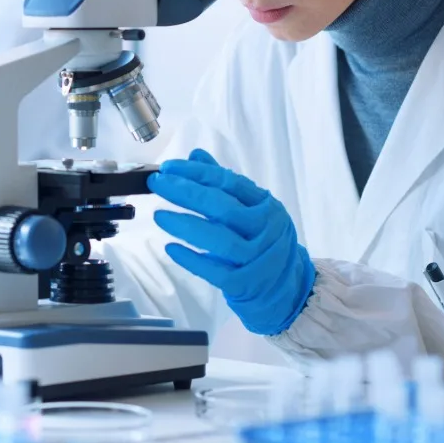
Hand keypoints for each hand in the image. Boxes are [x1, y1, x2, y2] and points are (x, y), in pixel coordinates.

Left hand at [149, 149, 315, 335]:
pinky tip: (171, 248)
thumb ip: (222, 183)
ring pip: (221, 240)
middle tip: (158, 184)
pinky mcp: (246, 284)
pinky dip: (192, 260)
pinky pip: (216, 272)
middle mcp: (265, 228)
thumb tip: (195, 156)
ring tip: (159, 216)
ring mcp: (258, 258)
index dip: (196, 173)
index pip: (228, 182)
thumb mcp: (249, 208)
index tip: (168, 168)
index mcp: (265, 204)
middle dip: (186, 193)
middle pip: (223, 207)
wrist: (285, 286)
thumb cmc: (260, 241)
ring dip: (186, 225)